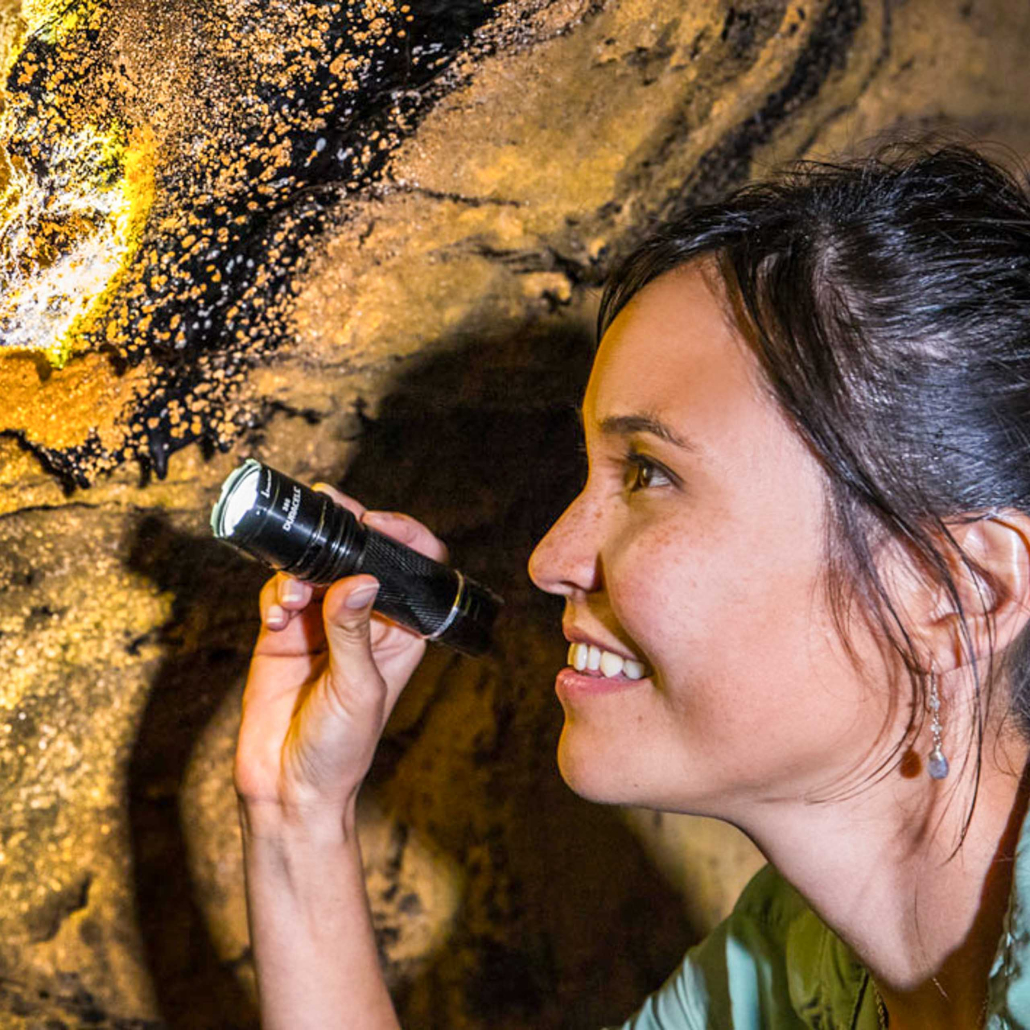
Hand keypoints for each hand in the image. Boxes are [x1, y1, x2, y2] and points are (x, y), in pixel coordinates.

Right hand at [233, 484, 447, 830]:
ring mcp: (321, 623)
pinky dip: (275, 594)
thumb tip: (359, 580)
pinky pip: (280, 592)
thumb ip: (352, 633)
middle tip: (329, 508)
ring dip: (302, 570)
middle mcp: (364, 621)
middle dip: (346, 531)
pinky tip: (275, 616)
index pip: (414, 568)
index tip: (377, 523)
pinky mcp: (284, 632)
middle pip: (362, 556)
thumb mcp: (356, 690)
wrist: (287, 789)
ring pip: (316, 567)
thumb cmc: (340, 750)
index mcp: (401, 632)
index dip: (403, 537)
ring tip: (291, 598)